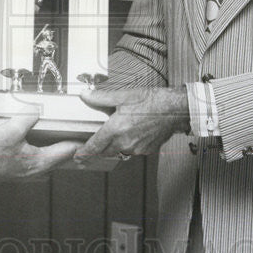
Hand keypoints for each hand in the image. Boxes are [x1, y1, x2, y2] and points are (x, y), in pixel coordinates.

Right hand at [0, 101, 80, 180]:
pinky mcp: (14, 169)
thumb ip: (29, 116)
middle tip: (74, 137)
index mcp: (40, 162)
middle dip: (64, 144)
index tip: (88, 139)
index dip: (78, 142)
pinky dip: (24, 143)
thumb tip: (36, 110)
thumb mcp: (14, 127)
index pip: (67, 151)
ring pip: (42, 155)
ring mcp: (24, 171)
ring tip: (50, 136)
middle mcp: (34, 170)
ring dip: (44, 144)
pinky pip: (26, 154)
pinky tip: (19, 137)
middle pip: (57, 155)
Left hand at [73, 85, 188, 163]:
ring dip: (116, 144)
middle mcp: (125, 142)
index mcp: (116, 129)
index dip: (84, 153)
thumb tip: (85, 96)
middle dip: (100, 147)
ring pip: (119, 151)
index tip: (78, 157)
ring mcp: (136, 148)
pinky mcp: (146, 150)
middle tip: (97, 141)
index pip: (94, 146)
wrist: (174, 110)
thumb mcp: (122, 95)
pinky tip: (134, 132)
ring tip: (120, 130)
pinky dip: (129, 143)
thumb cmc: (151, 101)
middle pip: (106, 151)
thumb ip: (100, 98)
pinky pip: (132, 150)